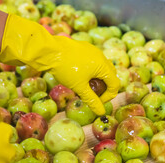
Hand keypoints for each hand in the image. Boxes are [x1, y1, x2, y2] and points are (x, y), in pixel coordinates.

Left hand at [0, 14, 119, 114]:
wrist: (50, 51)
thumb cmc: (66, 69)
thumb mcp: (79, 87)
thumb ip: (91, 100)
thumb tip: (101, 112)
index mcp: (103, 66)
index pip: (115, 85)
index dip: (108, 96)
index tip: (97, 102)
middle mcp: (101, 56)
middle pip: (110, 75)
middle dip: (104, 87)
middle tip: (93, 95)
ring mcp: (93, 50)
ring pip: (102, 67)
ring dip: (98, 78)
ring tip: (85, 86)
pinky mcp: (85, 48)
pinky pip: (93, 61)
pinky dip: (91, 70)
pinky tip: (78, 74)